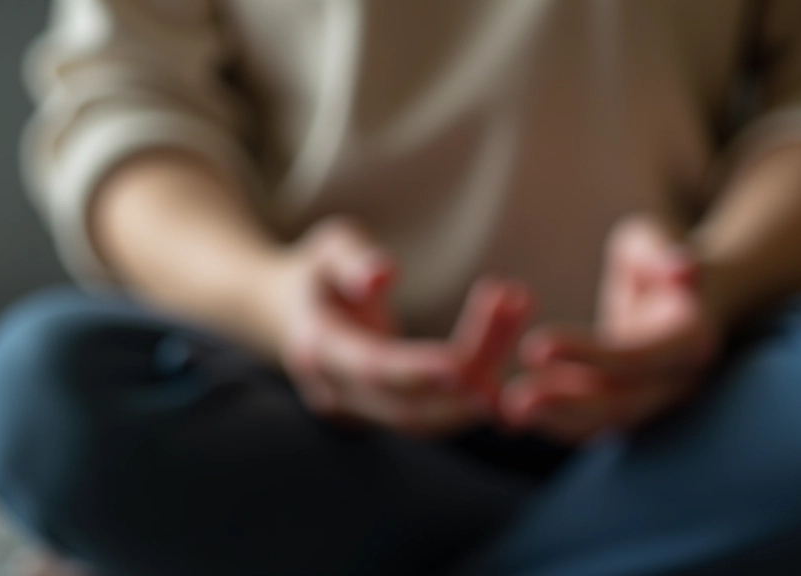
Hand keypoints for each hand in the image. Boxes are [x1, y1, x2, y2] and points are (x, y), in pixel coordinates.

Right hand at [268, 217, 530, 435]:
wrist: (286, 314)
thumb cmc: (316, 271)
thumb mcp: (328, 246)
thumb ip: (351, 258)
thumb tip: (381, 275)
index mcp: (318, 350)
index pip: (373, 370)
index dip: (419, 371)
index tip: (466, 366)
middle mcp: (337, 394)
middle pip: (410, 402)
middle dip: (468, 372)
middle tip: (513, 317)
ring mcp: (360, 414)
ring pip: (429, 417)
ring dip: (479, 382)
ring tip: (515, 315)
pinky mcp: (384, 418)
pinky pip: (434, 415)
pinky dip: (473, 391)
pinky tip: (508, 355)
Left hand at [499, 216, 720, 442]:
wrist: (680, 292)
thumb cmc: (658, 254)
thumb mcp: (656, 241)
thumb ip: (661, 254)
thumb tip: (681, 268)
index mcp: (691, 337)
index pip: (636, 356)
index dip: (587, 354)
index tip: (535, 345)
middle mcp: (676, 379)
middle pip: (622, 404)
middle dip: (567, 403)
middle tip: (515, 399)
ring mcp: (652, 398)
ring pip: (605, 423)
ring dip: (556, 420)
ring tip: (506, 410)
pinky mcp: (627, 403)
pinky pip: (592, 423)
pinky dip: (554, 420)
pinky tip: (509, 414)